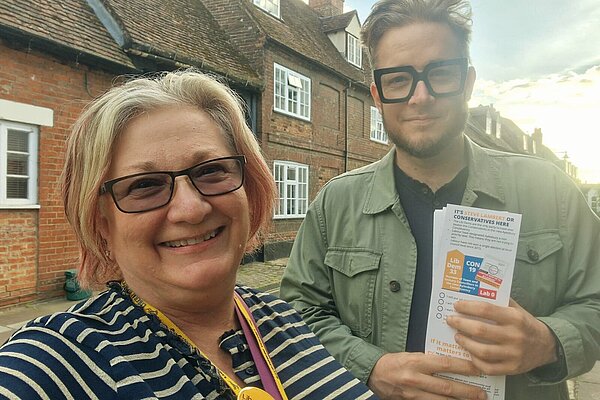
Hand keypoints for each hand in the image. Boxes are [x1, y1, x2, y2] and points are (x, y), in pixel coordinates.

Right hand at [367, 352, 486, 399]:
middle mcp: (415, 379)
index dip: (464, 367)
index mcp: (416, 362)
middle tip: (482, 393)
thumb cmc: (394, 363)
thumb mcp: (411, 356)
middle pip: (447, 386)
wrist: (373, 374)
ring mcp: (413, 394)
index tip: (478, 368)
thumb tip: (452, 362)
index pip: (445, 364)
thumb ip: (430, 360)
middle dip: (467, 390)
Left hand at [447, 298, 557, 375]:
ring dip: (465, 343)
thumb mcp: (516, 309)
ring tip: (457, 336)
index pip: (485, 309)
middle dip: (461, 324)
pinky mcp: (512, 369)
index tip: (456, 306)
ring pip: (482, 351)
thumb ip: (498, 301)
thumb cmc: (524, 324)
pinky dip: (475, 361)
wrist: (547, 345)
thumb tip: (473, 293)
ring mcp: (514, 354)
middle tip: (451, 320)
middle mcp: (515, 336)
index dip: (467, 307)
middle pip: (480, 330)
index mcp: (514, 318)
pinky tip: (469, 353)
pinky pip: (488, 368)